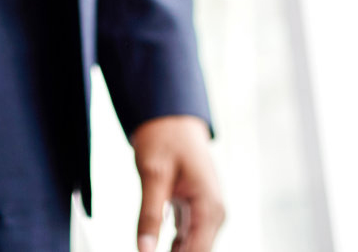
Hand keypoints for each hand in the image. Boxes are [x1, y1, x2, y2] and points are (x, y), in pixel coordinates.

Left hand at [130, 115, 224, 251]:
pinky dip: (173, 247)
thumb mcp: (152, 174)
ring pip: (193, 248)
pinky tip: (153, 246)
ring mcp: (207, 212)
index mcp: (209, 204)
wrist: (172, 118)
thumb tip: (144, 251)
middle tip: (145, 251)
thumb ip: (149, 215)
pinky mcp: (196, 211)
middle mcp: (214, 212)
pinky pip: (187, 239)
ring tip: (148, 249)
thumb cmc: (165, 138)